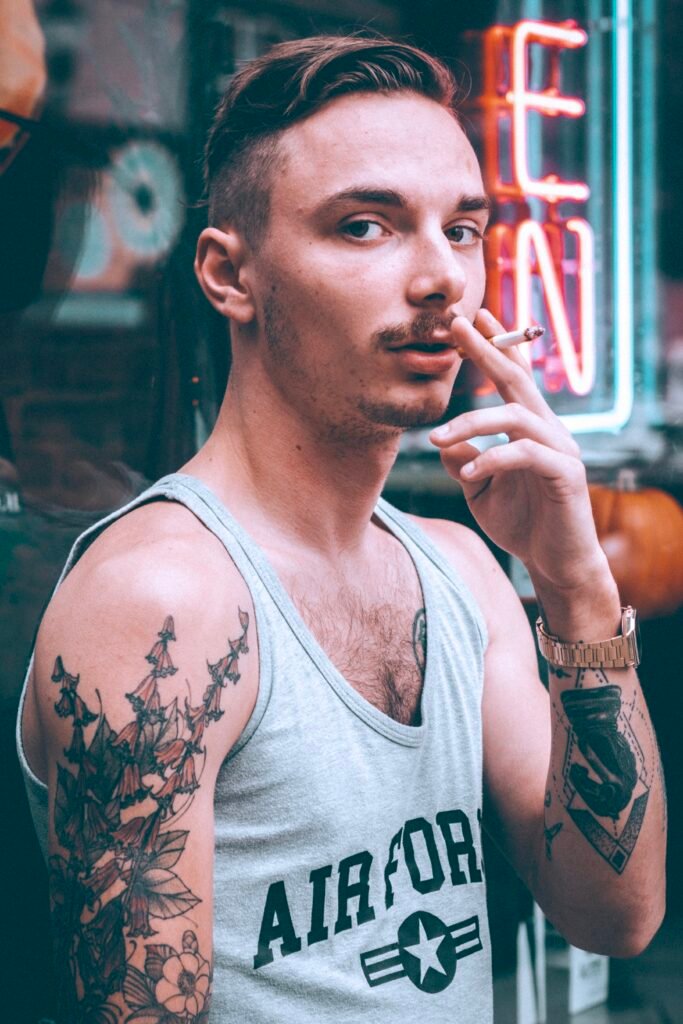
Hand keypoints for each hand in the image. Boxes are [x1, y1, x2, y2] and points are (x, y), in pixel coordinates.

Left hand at [430, 309, 609, 594]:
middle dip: (486, 350)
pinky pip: (525, 454)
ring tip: (436, 440)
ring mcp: (561, 449)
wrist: (555, 563)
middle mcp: (549, 429)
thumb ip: (465, 463)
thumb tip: (443, 444)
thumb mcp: (480, 491)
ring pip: (515, 416)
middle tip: (456, 326)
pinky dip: (492, 460)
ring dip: (471, 423)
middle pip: (517, 379)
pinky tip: (467, 474)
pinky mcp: (566, 474)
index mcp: (530, 427)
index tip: (471, 317)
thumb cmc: (521, 524)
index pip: (513, 378)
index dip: (495, 345)